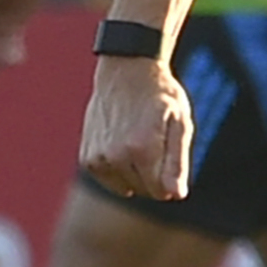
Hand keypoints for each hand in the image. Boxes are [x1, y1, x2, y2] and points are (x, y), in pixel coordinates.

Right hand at [81, 59, 193, 198]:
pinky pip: (108, 179)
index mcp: (141, 149)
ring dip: (135, 171)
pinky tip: (123, 144)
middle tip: (155, 138)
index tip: (170, 151)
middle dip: (154, 173)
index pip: (161, 192)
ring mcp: (97, 158)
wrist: (126, 70)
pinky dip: (118, 169)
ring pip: (125, 187)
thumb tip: (175, 196)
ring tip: (138, 138)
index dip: (170, 178)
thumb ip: (177, 163)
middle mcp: (115, 156)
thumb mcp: (180, 123)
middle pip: (143, 189)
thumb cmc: (160, 96)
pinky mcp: (86, 159)